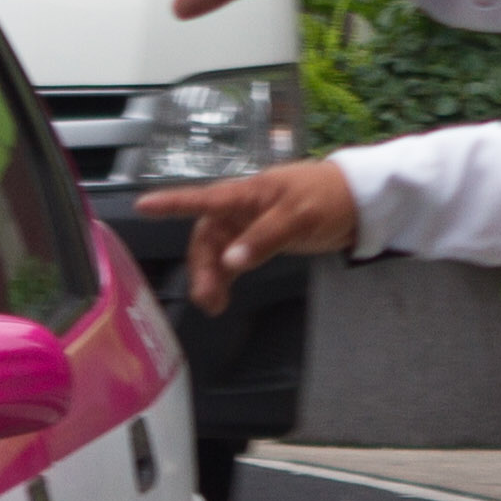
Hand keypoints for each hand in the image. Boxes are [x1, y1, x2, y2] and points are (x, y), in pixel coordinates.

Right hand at [133, 161, 356, 313]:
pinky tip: (223, 297)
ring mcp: (249, 225)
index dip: (171, 204)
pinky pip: (232, 259)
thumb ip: (263, 238)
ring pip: (217, 252)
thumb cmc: (327, 198)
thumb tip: (230, 263)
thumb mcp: (298, 216)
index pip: (203, 199)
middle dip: (200, 266)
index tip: (142, 207)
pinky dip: (225, 278)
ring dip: (211, 277)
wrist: (358, 202)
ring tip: (214, 306)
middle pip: (206, 236)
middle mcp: (241, 209)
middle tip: (205, 297)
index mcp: (246, 194)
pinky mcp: (260, 240)